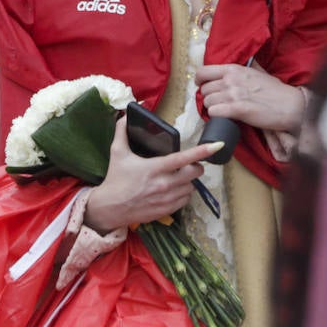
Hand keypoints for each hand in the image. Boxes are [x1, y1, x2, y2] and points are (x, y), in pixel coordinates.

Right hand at [84, 117, 222, 233]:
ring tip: (179, 178)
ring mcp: (166, 199)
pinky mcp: (166, 211)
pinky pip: (185, 201)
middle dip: (196, 167)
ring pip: (191, 188)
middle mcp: (163, 184)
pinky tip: (175, 190)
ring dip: (189, 181)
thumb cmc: (115, 179)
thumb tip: (124, 115)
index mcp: (154, 168)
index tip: (217, 145)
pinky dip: (184, 194)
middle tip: (190, 164)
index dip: (202, 151)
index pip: (183, 158)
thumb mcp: (117, 153)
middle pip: (194, 174)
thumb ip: (121, 132)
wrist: (110, 208)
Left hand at [196, 63, 307, 133]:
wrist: (290, 105)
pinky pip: (214, 112)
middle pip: (204, 89)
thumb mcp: (256, 73)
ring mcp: (233, 94)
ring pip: (207, 102)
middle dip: (208, 97)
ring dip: (212, 108)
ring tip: (223, 111)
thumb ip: (240, 73)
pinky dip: (216, 116)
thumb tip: (228, 72)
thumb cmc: (275, 90)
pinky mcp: (237, 109)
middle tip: (218, 103)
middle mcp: (231, 79)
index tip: (202, 86)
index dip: (199, 81)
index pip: (203, 71)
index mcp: (234, 69)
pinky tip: (225, 117)